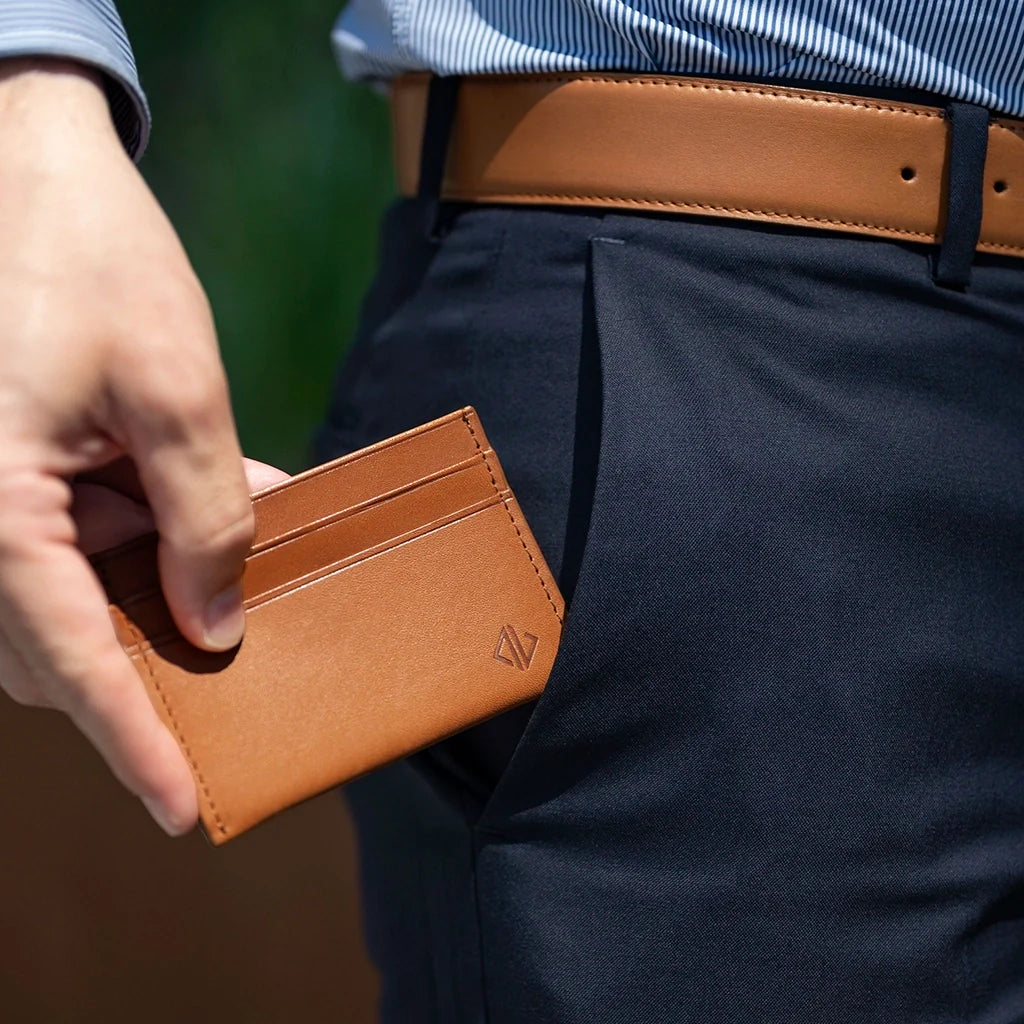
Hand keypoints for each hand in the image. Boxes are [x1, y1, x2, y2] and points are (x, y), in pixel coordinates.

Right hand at [0, 59, 284, 835]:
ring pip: (77, 596)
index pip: (69, 658)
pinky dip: (150, 542)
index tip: (183, 809)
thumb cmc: (91, 262)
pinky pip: (82, 539)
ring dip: (161, 596)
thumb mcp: (177, 392)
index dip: (132, 740)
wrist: (30, 165)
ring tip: (244, 580)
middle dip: (155, 664)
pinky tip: (222, 518)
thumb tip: (216, 622)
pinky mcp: (19, 467)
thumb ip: (205, 517)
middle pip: (67, 641)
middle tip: (240, 684)